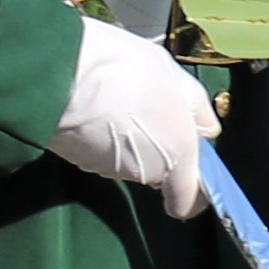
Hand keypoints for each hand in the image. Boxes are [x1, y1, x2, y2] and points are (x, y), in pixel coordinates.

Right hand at [47, 17, 219, 220]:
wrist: (61, 70)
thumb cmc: (128, 69)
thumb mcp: (174, 75)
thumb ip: (195, 107)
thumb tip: (207, 130)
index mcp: (177, 155)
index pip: (189, 200)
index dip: (192, 191)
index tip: (187, 171)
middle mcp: (144, 170)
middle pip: (157, 170)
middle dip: (157, 147)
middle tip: (147, 109)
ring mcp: (106, 167)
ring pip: (127, 159)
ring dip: (126, 138)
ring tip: (116, 101)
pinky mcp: (76, 159)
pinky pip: (98, 151)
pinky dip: (99, 135)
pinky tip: (93, 107)